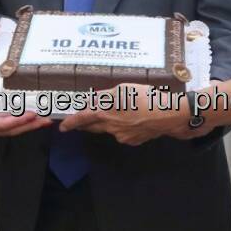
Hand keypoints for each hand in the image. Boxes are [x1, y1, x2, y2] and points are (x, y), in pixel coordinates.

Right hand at [0, 106, 49, 140]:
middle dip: (31, 126)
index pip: (4, 125)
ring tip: (42, 119)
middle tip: (48, 120)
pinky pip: (5, 127)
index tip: (33, 114)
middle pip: (12, 130)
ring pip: (10, 130)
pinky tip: (25, 117)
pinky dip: (17, 123)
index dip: (19, 120)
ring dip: (27, 125)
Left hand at [59, 84, 184, 144]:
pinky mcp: (132, 141)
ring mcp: (121, 136)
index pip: (81, 119)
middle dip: (86, 125)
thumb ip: (105, 96)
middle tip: (83, 121)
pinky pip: (123, 134)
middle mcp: (110, 127)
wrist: (167, 115)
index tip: (63, 127)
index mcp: (105, 113)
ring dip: (109, 123)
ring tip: (122, 113)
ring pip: (109, 130)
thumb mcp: (122, 89)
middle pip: (92, 128)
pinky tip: (135, 120)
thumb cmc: (145, 98)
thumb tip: (94, 100)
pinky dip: (124, 128)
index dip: (70, 123)